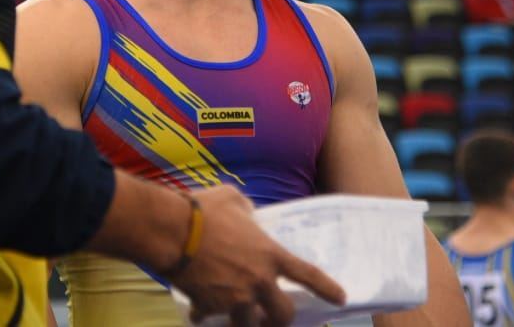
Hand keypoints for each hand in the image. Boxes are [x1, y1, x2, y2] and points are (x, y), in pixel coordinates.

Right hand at [170, 186, 345, 326]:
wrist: (173, 230)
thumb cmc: (203, 210)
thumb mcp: (232, 198)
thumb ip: (246, 210)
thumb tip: (247, 216)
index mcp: (269, 254)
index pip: (308, 275)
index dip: (327, 288)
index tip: (341, 299)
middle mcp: (258, 280)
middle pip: (283, 314)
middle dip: (280, 320)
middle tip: (272, 318)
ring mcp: (235, 297)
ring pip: (248, 324)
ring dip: (241, 322)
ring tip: (233, 319)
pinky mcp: (210, 307)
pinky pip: (208, 317)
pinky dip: (203, 316)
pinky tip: (196, 312)